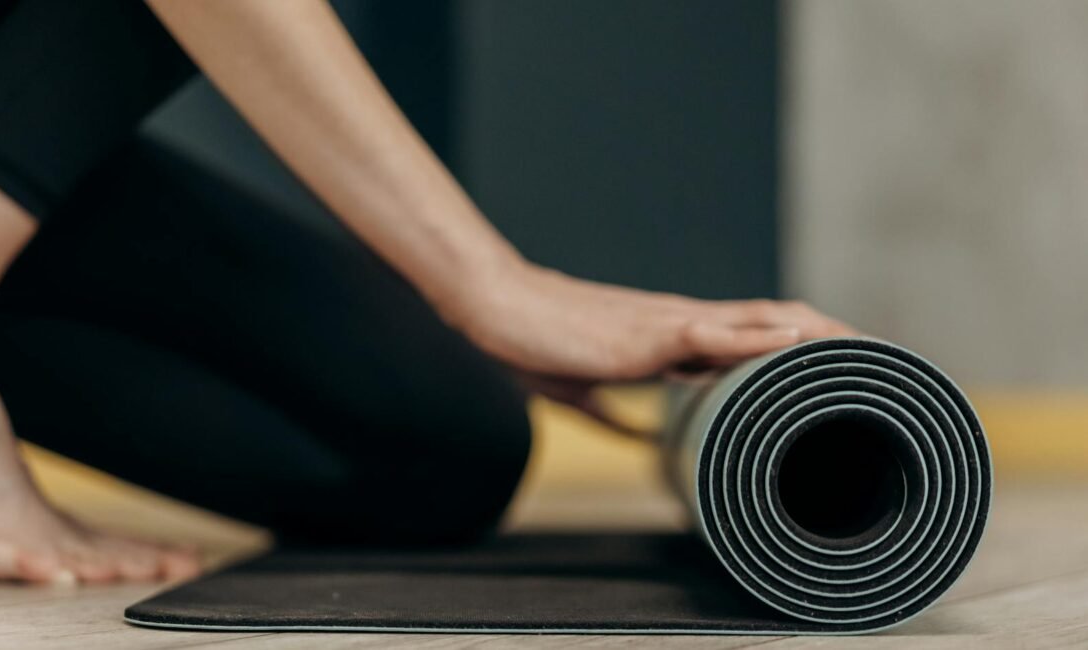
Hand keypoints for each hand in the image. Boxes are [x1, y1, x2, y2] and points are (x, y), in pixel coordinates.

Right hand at [448, 260, 855, 433]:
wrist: (498, 309)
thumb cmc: (534, 341)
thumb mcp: (581, 389)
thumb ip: (615, 414)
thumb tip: (642, 438)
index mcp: (670, 336)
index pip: (750, 336)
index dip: (798, 345)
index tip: (839, 365)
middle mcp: (682, 323)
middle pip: (776, 322)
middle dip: (831, 338)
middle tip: (883, 358)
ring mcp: (671, 324)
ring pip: (762, 321)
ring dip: (817, 335)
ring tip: (868, 349)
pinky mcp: (652, 335)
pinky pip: (717, 334)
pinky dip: (761, 340)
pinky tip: (800, 343)